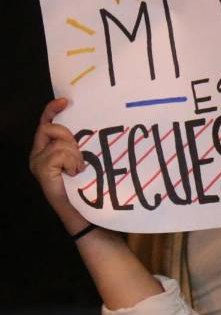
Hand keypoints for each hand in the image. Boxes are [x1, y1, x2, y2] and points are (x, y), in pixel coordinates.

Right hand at [29, 98, 88, 229]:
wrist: (85, 213)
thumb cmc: (87, 187)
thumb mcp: (84, 160)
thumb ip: (78, 145)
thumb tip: (89, 123)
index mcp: (46, 150)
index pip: (46, 123)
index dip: (53, 109)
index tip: (66, 101)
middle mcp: (37, 154)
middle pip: (50, 128)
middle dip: (69, 138)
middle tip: (79, 156)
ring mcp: (37, 162)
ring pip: (60, 141)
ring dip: (75, 154)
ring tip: (79, 170)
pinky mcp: (41, 169)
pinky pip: (59, 152)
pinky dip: (72, 161)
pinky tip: (75, 173)